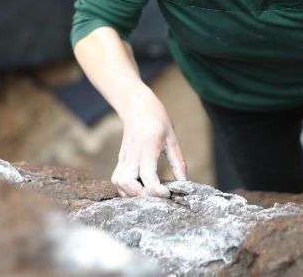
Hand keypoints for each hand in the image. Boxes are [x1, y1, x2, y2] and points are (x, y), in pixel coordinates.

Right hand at [111, 83, 187, 197]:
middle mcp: (132, 154)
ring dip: (131, 193)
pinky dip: (126, 189)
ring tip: (148, 193)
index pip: (148, 175)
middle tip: (156, 196)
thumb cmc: (157, 120)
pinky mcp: (120, 159)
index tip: (167, 194)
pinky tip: (140, 188)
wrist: (137, 106)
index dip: (156, 190)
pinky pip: (118, 180)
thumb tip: (184, 183)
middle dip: (141, 195)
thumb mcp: (172, 139)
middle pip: (126, 183)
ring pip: (118, 183)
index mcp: (148, 147)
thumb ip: (178, 162)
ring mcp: (123, 157)